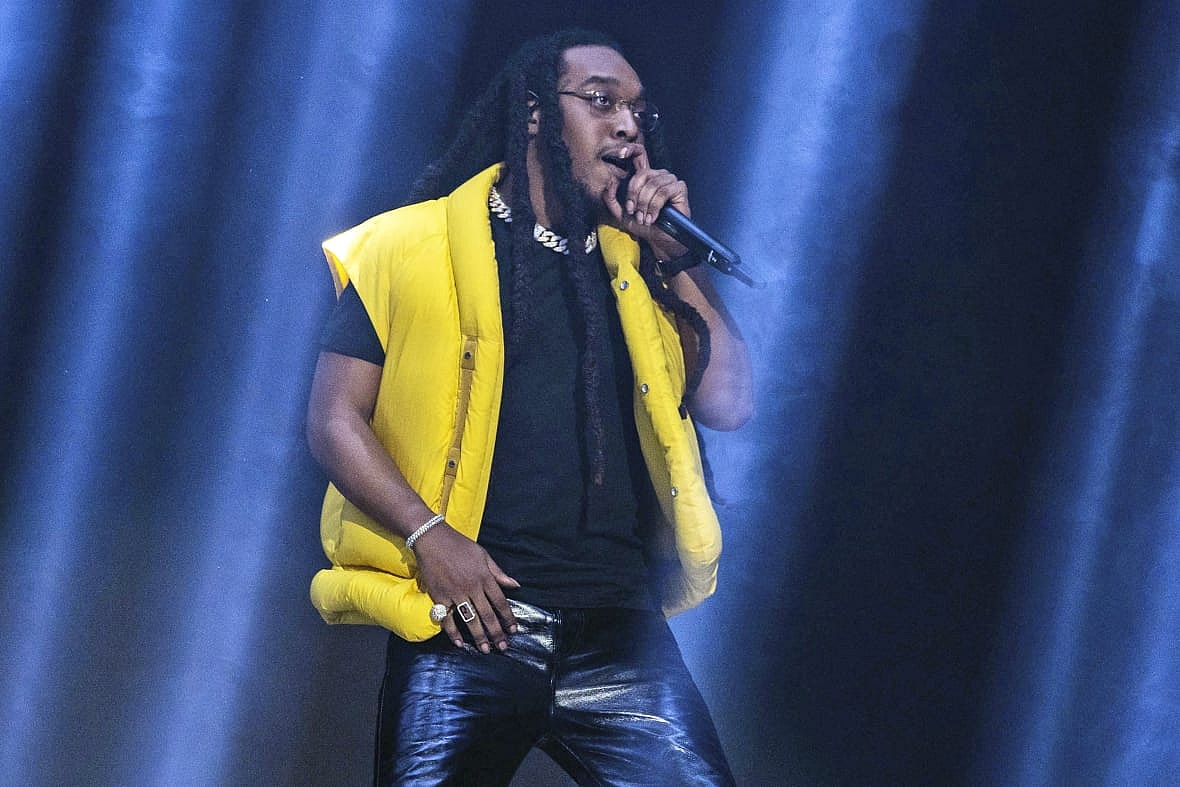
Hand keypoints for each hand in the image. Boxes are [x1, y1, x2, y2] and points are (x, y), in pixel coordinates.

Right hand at [411, 522, 518, 652]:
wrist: (432, 539)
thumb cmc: (459, 545)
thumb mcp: (483, 555)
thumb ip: (498, 572)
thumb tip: (515, 585)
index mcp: (484, 577)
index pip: (500, 602)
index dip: (508, 617)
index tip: (513, 630)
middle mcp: (471, 587)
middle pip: (487, 614)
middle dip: (496, 633)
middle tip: (502, 647)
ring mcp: (455, 593)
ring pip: (470, 619)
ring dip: (478, 637)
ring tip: (485, 650)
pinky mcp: (439, 596)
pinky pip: (447, 618)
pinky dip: (452, 632)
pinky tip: (459, 643)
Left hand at [600, 142, 690, 262]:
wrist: (660, 240)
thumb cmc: (644, 226)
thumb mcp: (622, 214)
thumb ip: (612, 199)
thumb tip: (610, 182)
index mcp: (645, 177)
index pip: (638, 156)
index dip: (630, 150)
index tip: (621, 152)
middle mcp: (658, 175)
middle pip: (642, 175)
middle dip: (635, 196)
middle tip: (635, 212)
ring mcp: (670, 180)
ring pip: (652, 184)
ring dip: (645, 204)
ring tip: (645, 218)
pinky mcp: (680, 188)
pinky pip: (664, 191)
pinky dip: (655, 206)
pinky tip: (653, 217)